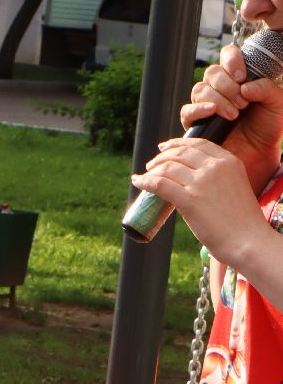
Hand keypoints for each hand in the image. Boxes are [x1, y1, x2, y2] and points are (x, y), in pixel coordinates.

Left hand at [133, 136, 272, 264]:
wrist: (247, 240)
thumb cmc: (241, 220)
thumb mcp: (234, 186)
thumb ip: (217, 177)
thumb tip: (190, 178)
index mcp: (229, 161)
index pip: (198, 144)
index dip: (177, 144)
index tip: (164, 148)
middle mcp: (216, 167)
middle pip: (180, 153)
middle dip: (162, 157)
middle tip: (151, 164)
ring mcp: (202, 182)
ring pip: (168, 168)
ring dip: (152, 170)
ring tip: (145, 175)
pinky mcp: (189, 200)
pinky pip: (159, 184)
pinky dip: (145, 181)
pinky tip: (137, 182)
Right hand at [183, 41, 282, 179]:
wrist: (259, 154)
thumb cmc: (268, 127)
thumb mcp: (278, 103)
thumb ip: (267, 88)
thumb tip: (245, 86)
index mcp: (238, 77)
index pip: (227, 55)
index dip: (232, 61)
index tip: (242, 76)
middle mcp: (219, 88)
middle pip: (211, 73)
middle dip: (227, 86)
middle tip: (243, 103)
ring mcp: (205, 105)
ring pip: (199, 89)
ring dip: (218, 99)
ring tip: (234, 114)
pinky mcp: (195, 124)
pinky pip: (187, 111)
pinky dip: (198, 109)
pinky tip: (212, 112)